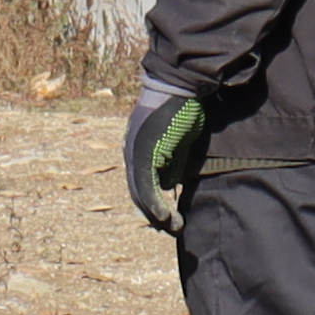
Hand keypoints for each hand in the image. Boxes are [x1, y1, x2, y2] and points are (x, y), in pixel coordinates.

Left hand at [121, 85, 208, 237]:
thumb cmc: (181, 108)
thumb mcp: (178, 141)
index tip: (168, 219)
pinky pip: (145, 185)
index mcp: (139, 150)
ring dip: (156, 215)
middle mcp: (132, 153)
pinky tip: (165, 218)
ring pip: (140, 194)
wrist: (178, 85)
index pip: (142, 184)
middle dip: (154, 215)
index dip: (154, 205)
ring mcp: (135, 154)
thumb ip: (172, 162)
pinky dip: (154, 204)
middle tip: (171, 229)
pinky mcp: (143, 153)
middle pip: (139, 193)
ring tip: (172, 228)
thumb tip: (170, 185)